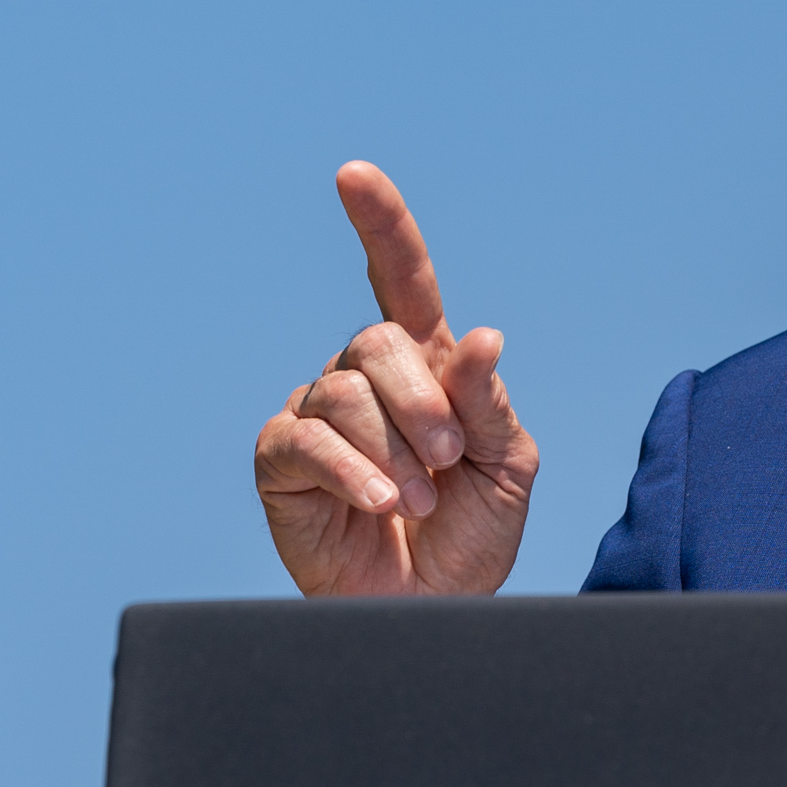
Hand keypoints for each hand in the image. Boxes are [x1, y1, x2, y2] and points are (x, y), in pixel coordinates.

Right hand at [253, 163, 538, 594]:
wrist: (436, 611)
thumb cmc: (472, 535)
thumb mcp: (505, 467)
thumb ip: (489, 404)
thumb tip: (482, 339)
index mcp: (427, 365)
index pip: (400, 279)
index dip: (380, 225)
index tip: (354, 175)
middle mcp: (365, 379)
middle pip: (376, 340)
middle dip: (421, 399)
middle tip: (450, 458)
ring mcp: (317, 416)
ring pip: (342, 391)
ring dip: (394, 448)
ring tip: (419, 498)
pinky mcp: (281, 461)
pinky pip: (304, 441)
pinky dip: (352, 471)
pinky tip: (381, 502)